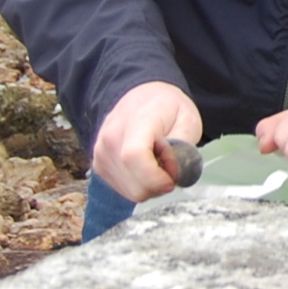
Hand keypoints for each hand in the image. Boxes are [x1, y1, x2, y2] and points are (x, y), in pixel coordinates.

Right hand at [92, 81, 202, 201]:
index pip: (134, 157)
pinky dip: (140, 185)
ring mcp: (101, 154)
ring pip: (131, 192)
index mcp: (136, 121)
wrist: (141, 96)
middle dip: (160, 184)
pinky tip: (147, 166)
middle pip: (134, 185)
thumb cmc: (168, 108)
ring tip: (159, 163)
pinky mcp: (98, 166)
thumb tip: (171, 174)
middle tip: (172, 166)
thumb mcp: (189, 119)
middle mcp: (110, 139)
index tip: (174, 177)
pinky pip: (124, 190)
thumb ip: (184, 147)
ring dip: (151, 186)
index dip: (157, 177)